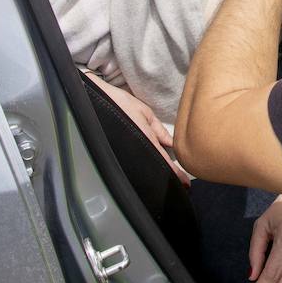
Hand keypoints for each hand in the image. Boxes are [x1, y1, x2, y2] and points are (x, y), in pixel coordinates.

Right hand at [83, 72, 189, 187]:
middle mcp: (137, 147)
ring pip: (145, 167)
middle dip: (166, 176)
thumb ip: (159, 130)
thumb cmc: (119, 102)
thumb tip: (172, 143)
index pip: (164, 161)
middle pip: (155, 168)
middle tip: (179, 184)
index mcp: (146, 138)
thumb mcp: (144, 113)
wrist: (95, 98)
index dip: (176, 173)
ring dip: (155, 172)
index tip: (185, 183)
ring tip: (167, 178)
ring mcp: (128, 150)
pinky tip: (150, 168)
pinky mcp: (120, 150)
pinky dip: (144, 165)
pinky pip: (135, 161)